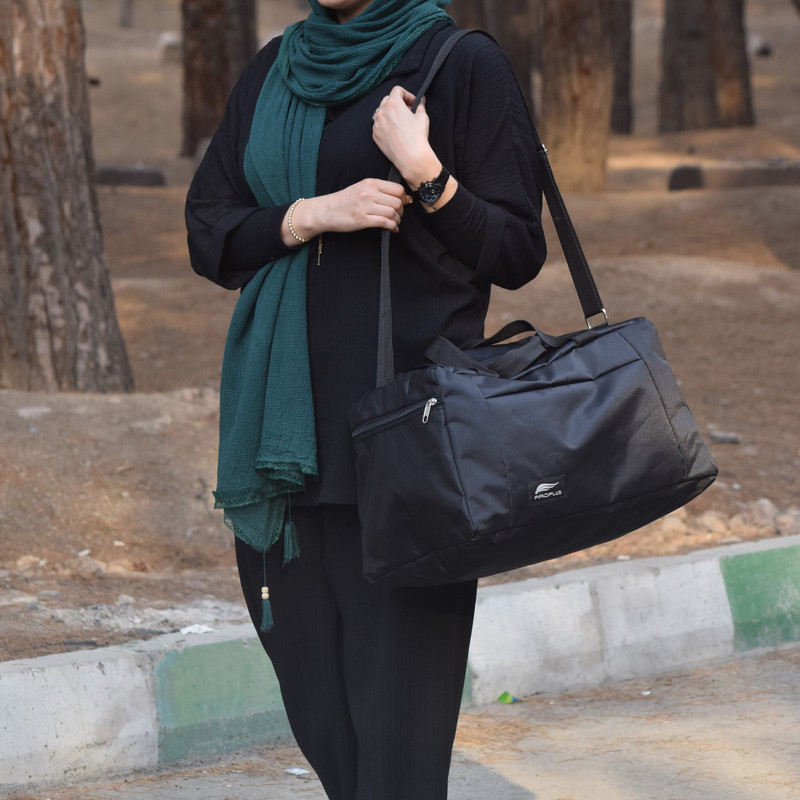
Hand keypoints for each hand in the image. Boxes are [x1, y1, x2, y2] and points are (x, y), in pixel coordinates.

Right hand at [281, 179, 411, 245]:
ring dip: (397, 220)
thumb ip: (380, 191)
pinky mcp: (362, 219)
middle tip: (398, 216)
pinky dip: (392, 227)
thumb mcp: (362, 188)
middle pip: (398, 201)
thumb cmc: (345, 201)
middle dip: (402, 211)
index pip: (397, 189)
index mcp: (370, 183)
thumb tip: (404, 197)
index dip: (403, 198)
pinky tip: (391, 229)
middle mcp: (368, 193)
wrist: (325, 211)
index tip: (402, 204)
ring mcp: (365, 206)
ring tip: (394, 223)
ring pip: (393, 212)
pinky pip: (385, 222)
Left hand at [371, 86, 441, 189]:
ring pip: (381, 112)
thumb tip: (421, 101)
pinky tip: (394, 131)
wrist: (410, 157)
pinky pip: (378, 125)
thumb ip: (420, 105)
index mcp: (393, 104)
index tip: (412, 102)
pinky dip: (385, 124)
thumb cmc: (417, 137)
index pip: (397, 90)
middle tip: (407, 111)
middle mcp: (382, 112)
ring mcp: (376, 124)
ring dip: (389, 113)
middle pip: (387, 100)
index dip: (407, 94)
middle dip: (397, 103)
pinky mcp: (375, 135)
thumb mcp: (422, 117)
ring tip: (399, 121)